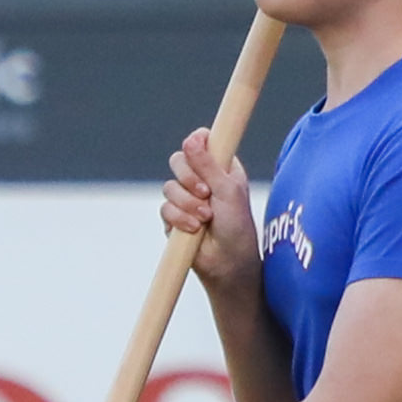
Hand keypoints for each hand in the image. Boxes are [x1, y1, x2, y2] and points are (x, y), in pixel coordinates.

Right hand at [161, 126, 254, 255]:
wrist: (227, 261)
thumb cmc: (237, 225)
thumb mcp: (227, 190)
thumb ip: (208, 165)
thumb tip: (191, 140)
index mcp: (221, 167)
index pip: (202, 142)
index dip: (196, 142)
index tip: (194, 148)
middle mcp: (202, 179)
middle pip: (178, 160)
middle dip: (188, 177)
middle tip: (205, 192)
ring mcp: (186, 198)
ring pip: (169, 187)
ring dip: (187, 203)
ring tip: (205, 218)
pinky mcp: (174, 217)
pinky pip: (165, 208)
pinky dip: (179, 218)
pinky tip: (194, 229)